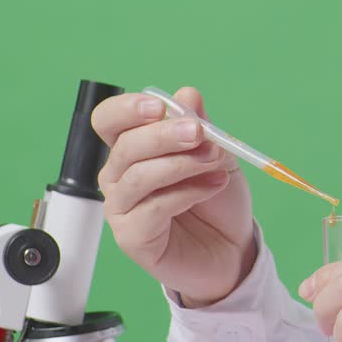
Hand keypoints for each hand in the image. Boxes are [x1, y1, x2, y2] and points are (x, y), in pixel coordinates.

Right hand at [91, 87, 256, 306]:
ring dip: (180, 163)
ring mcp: (122, 208)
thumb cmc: (218, 199)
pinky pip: (152, 208)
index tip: (159, 106)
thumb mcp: (218, 155)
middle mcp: (119, 176)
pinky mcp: (131, 237)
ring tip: (215, 162)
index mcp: (133, 148)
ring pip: (136, 176)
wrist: (232, 246)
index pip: (109, 120)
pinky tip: (212, 187)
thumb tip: (187, 95)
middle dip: (164, 135)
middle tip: (200, 133)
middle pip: (124, 146)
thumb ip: (201, 126)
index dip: (127, 109)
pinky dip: (187, 193)